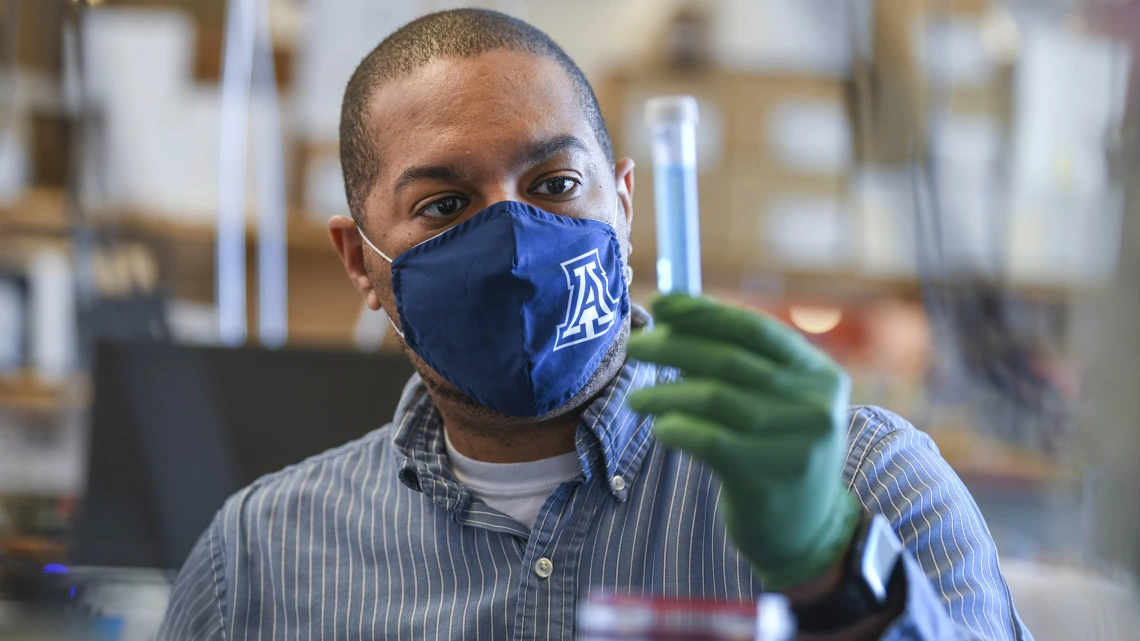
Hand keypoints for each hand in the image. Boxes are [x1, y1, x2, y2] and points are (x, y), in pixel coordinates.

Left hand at [626, 294, 859, 590]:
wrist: (806, 532)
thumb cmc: (774, 454)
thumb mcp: (778, 404)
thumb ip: (740, 363)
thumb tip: (669, 316)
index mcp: (819, 374)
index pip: (753, 329)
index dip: (703, 313)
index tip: (660, 304)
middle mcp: (814, 403)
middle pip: (729, 360)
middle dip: (674, 347)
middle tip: (635, 347)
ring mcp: (796, 441)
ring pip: (714, 399)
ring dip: (665, 393)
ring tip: (635, 397)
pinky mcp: (769, 476)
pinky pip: (709, 440)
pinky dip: (677, 428)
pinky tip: (660, 428)